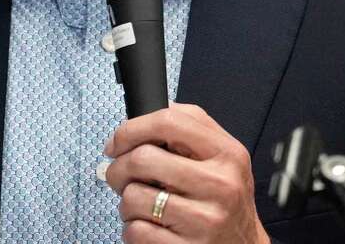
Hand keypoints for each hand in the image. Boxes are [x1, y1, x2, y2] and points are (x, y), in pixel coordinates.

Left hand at [104, 103, 269, 243]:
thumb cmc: (227, 200)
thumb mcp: (224, 156)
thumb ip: (191, 127)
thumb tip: (147, 112)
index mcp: (226, 154)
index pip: (169, 122)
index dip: (132, 128)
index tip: (117, 141)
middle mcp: (220, 185)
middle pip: (142, 159)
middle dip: (119, 168)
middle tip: (120, 176)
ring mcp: (204, 220)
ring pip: (133, 197)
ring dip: (127, 202)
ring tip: (143, 205)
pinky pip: (136, 231)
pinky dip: (132, 229)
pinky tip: (150, 227)